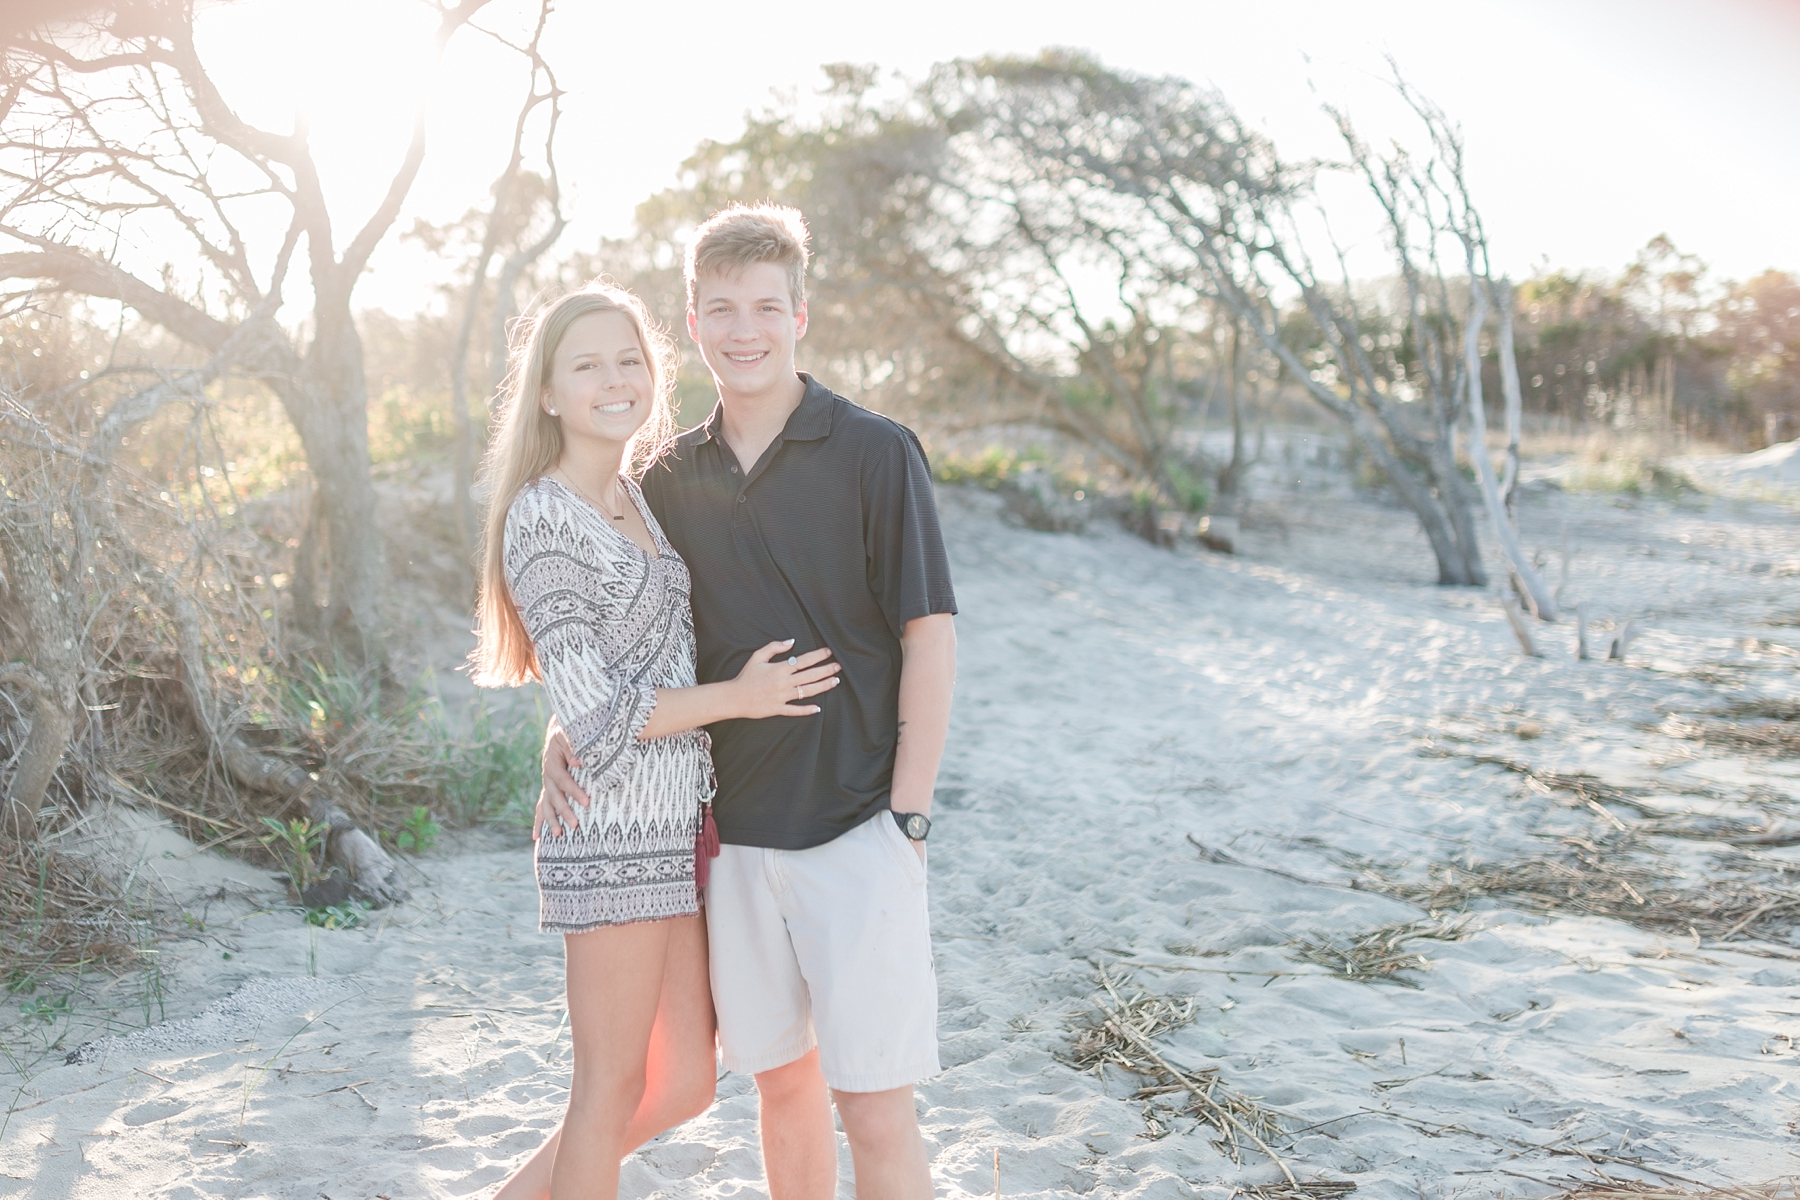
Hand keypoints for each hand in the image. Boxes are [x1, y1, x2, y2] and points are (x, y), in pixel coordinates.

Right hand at [536, 720, 588, 838]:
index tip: (586, 802)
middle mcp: (547, 774)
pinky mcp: (549, 788)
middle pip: (554, 796)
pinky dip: (540, 821)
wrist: (560, 729)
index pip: (563, 779)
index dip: (573, 791)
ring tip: (557, 835)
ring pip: (546, 804)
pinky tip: (536, 838)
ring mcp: (547, 783)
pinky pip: (542, 806)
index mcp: (552, 761)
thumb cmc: (569, 731)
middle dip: (564, 811)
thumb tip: (578, 763)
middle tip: (575, 824)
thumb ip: (574, 746)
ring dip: (551, 820)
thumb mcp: (570, 732)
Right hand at [731, 639, 840, 719]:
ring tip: (835, 681)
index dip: (817, 656)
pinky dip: (806, 710)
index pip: (802, 661)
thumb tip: (791, 641)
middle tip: (838, 667)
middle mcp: (783, 683)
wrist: (734, 697)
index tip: (828, 652)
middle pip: (809, 675)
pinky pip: (795, 711)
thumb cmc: (746, 676)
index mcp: (779, 669)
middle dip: (826, 670)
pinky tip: (818, 708)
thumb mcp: (757, 657)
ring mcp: (781, 697)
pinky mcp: (778, 709)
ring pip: (806, 691)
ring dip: (822, 686)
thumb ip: (774, 647)